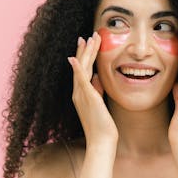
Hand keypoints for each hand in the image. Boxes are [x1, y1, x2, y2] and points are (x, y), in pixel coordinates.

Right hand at [67, 31, 117, 148]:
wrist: (101, 141)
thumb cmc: (103, 126)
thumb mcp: (100, 104)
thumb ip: (97, 90)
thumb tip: (97, 77)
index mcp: (82, 94)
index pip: (82, 70)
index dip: (84, 56)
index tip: (87, 43)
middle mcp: (78, 93)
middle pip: (80, 66)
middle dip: (84, 50)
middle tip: (87, 36)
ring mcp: (81, 95)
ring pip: (81, 69)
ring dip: (85, 53)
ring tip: (90, 39)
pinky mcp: (88, 98)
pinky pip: (80, 81)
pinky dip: (77, 69)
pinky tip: (74, 58)